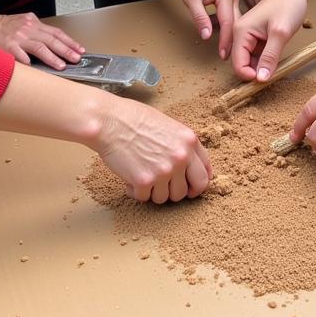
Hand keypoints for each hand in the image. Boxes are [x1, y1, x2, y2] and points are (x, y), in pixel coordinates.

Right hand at [0, 11, 83, 69]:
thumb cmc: (6, 27)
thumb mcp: (25, 23)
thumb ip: (38, 31)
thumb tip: (55, 44)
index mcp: (34, 23)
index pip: (56, 32)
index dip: (69, 41)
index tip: (79, 50)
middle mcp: (28, 29)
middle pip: (51, 39)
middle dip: (66, 50)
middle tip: (76, 59)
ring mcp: (18, 37)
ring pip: (39, 47)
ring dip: (52, 57)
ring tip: (61, 65)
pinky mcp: (7, 46)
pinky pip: (20, 55)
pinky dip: (28, 61)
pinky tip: (36, 68)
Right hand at [95, 96, 211, 202]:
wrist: (110, 120)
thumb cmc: (134, 118)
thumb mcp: (168, 125)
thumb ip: (181, 145)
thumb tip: (189, 165)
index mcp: (189, 140)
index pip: (206, 172)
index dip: (198, 183)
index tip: (190, 187)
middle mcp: (181, 157)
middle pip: (192, 190)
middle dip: (179, 192)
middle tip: (166, 188)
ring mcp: (164, 170)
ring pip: (166, 198)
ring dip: (154, 191)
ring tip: (142, 174)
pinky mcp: (145, 181)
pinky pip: (144, 198)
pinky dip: (136, 191)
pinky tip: (129, 177)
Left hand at [176, 0, 239, 59]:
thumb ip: (200, 17)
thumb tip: (207, 35)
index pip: (228, 22)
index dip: (226, 41)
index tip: (223, 55)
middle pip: (236, 22)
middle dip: (232, 41)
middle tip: (226, 57)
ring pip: (235, 19)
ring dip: (230, 34)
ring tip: (225, 50)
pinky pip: (231, 14)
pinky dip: (227, 26)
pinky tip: (222, 36)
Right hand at [230, 0, 308, 81]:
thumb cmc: (288, 5)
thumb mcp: (280, 33)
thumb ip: (269, 57)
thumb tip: (260, 79)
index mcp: (241, 31)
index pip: (237, 63)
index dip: (250, 75)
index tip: (267, 78)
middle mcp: (241, 33)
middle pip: (242, 63)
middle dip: (256, 72)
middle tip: (275, 72)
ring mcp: (249, 34)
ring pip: (251, 59)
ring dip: (262, 66)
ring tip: (277, 65)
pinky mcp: (258, 35)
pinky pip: (258, 53)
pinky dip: (266, 59)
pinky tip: (277, 57)